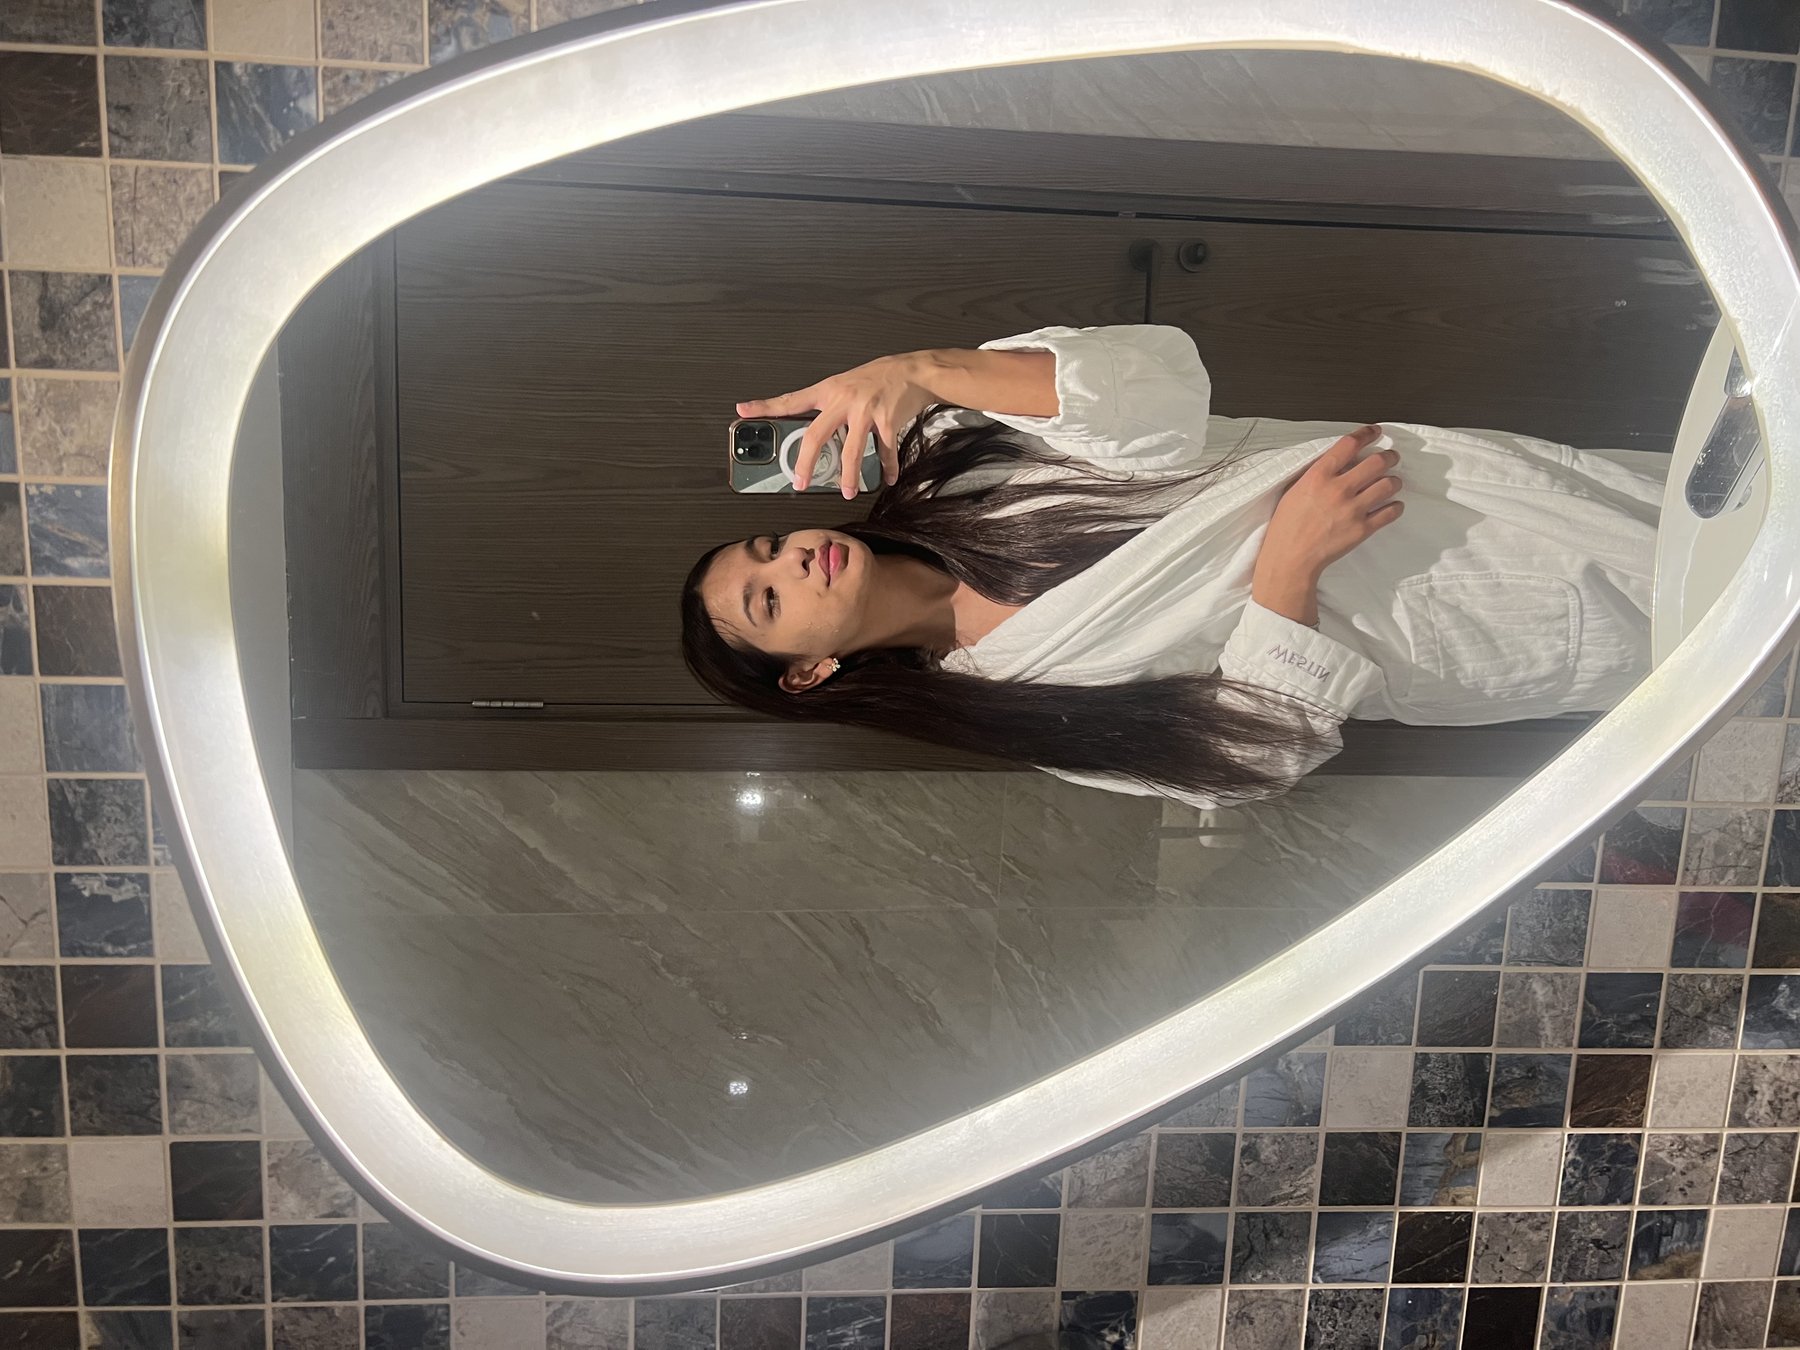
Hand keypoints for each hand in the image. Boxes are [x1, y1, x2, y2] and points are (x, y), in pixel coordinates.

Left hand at [736, 353, 934, 497]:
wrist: (913, 371)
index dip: (765, 406)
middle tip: (800, 482)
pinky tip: (887, 478)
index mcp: (829, 390)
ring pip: (850, 451)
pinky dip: (887, 468)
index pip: (791, 400)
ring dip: (849, 476)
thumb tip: (818, 433)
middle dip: (805, 464)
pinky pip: (884, 452)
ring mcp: (865, 411)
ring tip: (848, 491)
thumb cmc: (879, 377)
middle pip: (816, 436)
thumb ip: (831, 405)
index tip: (743, 410)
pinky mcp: (887, 421)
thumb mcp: (846, 384)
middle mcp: (843, 400)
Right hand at [1253, 424, 1403, 613]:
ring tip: (1392, 482)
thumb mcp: (1294, 491)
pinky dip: (1395, 507)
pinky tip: (1392, 506)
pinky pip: (1391, 512)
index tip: (1375, 432)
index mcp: (1318, 476)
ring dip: (1394, 481)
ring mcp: (1353, 509)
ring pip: (1389, 484)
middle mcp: (1338, 489)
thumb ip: (1317, 474)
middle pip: (1377, 461)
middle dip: (1389, 456)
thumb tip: (1339, 462)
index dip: (1367, 434)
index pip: (1349, 444)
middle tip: (1391, 457)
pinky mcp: (1362, 529)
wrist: (1290, 559)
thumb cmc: (1287, 526)